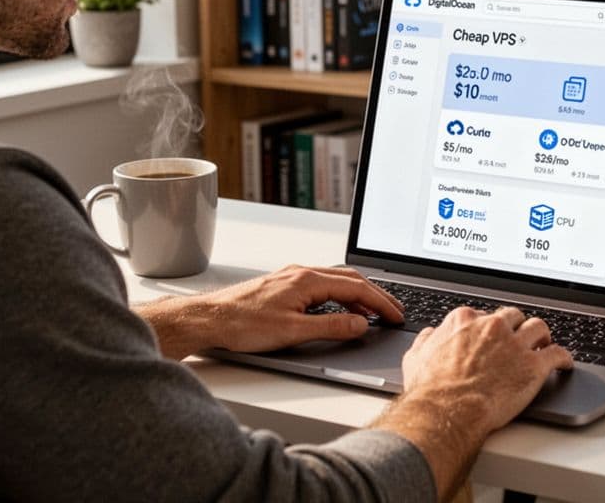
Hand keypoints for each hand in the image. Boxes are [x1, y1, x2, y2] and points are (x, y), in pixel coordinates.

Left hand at [139, 265, 403, 358]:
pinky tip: (340, 309)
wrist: (208, 319)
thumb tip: (360, 324)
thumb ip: (331, 328)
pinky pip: (323, 286)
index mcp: (308, 280)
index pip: (357, 288)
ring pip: (337, 281)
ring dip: (359, 295)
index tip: (395, 315)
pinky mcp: (284, 286)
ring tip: (373, 312)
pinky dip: (341, 296)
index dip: (381, 303)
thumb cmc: (242, 324)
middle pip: (351, 280)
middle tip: (393, 312)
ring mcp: (292, 277)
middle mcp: (302, 273)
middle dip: (376, 296)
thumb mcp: (293, 332)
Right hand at [401, 306, 572, 435]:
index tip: (492, 337)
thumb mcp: (415, 358)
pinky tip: (564, 363)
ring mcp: (515, 344)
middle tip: (519, 339)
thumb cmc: (430, 389)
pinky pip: (557, 354)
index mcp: (465, 321)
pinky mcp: (533, 365)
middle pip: (513, 317)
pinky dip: (563, 357)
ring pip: (538, 327)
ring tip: (543, 344)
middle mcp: (492, 327)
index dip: (490, 328)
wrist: (447, 411)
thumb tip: (431, 335)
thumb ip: (426, 341)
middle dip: (516, 327)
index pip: (484, 315)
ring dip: (541, 336)